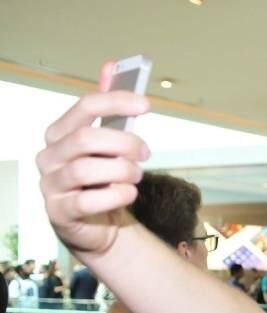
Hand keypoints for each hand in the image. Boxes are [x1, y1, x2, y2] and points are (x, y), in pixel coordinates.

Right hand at [36, 61, 149, 254]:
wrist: (97, 224)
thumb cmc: (103, 179)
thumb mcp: (109, 143)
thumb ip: (109, 109)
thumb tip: (111, 65)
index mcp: (60, 133)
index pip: (85, 107)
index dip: (116, 102)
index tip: (146, 104)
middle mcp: (50, 156)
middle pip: (86, 138)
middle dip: (124, 143)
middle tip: (146, 153)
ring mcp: (51, 185)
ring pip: (85, 169)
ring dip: (121, 171)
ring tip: (136, 176)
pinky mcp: (60, 212)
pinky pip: (87, 201)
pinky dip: (116, 195)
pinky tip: (129, 193)